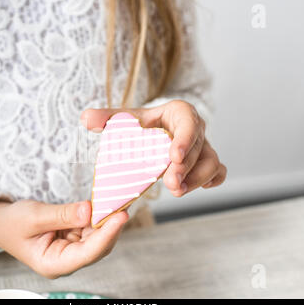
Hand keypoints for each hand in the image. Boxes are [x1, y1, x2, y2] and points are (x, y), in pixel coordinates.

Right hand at [0, 199, 127, 278]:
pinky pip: (91, 229)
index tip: (120, 216)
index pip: (87, 254)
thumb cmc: (12, 223)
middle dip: (111, 226)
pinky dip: (99, 217)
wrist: (1, 224)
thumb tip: (89, 210)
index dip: (106, 235)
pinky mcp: (74, 239)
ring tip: (116, 201)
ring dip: (107, 221)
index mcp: (53, 264)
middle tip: (123, 203)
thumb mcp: (34, 216)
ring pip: (98, 238)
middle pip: (97, 247)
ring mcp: (71, 251)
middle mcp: (66, 261)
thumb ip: (62, 215)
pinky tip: (105, 204)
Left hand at [81, 100, 226, 196]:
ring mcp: (203, 147)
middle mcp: (195, 129)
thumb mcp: (125, 119)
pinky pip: (218, 172)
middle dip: (186, 168)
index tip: (173, 156)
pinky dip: (212, 180)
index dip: (184, 138)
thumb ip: (107, 118)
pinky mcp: (205, 163)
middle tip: (171, 184)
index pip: (187, 121)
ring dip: (197, 179)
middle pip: (198, 147)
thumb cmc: (141, 125)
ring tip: (177, 192)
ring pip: (212, 162)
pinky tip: (197, 188)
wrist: (154, 132)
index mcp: (178, 113)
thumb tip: (85, 118)